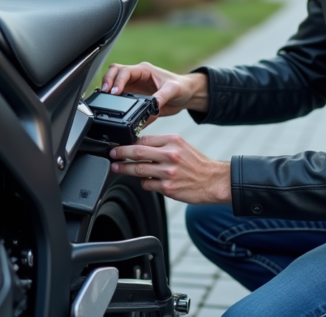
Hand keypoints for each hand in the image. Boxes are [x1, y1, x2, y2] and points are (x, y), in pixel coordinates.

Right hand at [101, 62, 207, 126]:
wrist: (187, 95)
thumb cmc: (182, 87)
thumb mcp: (173, 90)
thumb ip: (161, 97)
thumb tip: (151, 106)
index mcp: (144, 70)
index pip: (125, 70)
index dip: (117, 80)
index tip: (114, 92)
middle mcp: (136, 77)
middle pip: (114, 72)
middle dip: (107, 81)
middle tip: (103, 94)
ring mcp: (134, 87)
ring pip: (114, 84)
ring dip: (107, 91)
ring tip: (103, 101)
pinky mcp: (134, 97)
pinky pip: (120, 98)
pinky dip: (114, 102)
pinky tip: (112, 109)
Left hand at [109, 134, 230, 204]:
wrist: (213, 181)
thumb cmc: (197, 164)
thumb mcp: (181, 146)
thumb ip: (162, 144)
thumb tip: (139, 145)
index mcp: (173, 141)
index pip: (145, 138)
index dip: (129, 141)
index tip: (120, 143)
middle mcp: (170, 155)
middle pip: (137, 151)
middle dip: (120, 152)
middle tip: (112, 154)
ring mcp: (168, 172)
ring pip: (138, 169)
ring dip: (124, 168)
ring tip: (116, 167)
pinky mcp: (168, 187)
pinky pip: (147, 184)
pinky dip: (142, 182)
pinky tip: (143, 180)